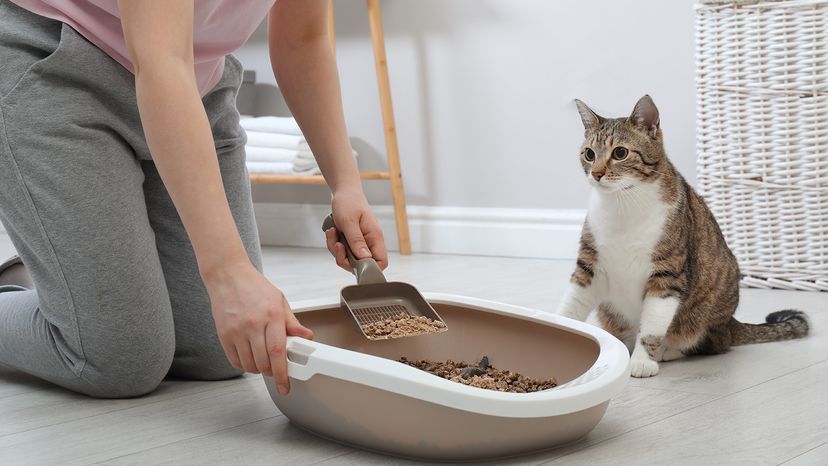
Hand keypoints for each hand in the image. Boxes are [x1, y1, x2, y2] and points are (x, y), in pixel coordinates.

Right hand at [203, 262, 313, 394]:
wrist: (228, 276)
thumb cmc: (254, 287)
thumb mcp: (279, 301)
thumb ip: (292, 322)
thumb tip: (307, 337)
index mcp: (271, 315)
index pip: (278, 351)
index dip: (283, 372)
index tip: (285, 385)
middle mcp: (253, 324)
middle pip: (263, 362)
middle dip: (272, 372)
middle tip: (276, 370)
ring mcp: (236, 330)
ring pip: (249, 364)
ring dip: (258, 369)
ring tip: (263, 360)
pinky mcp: (223, 335)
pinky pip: (235, 360)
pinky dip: (244, 364)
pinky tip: (250, 356)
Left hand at [325, 188, 387, 270]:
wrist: (344, 192)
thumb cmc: (349, 202)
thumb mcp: (349, 222)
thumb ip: (357, 241)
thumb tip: (365, 259)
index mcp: (375, 237)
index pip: (381, 262)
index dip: (370, 268)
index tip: (353, 262)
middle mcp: (369, 242)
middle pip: (361, 264)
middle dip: (344, 258)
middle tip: (337, 244)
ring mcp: (360, 242)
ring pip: (349, 259)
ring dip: (336, 250)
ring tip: (333, 233)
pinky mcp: (352, 241)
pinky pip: (342, 252)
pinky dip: (334, 244)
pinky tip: (333, 232)